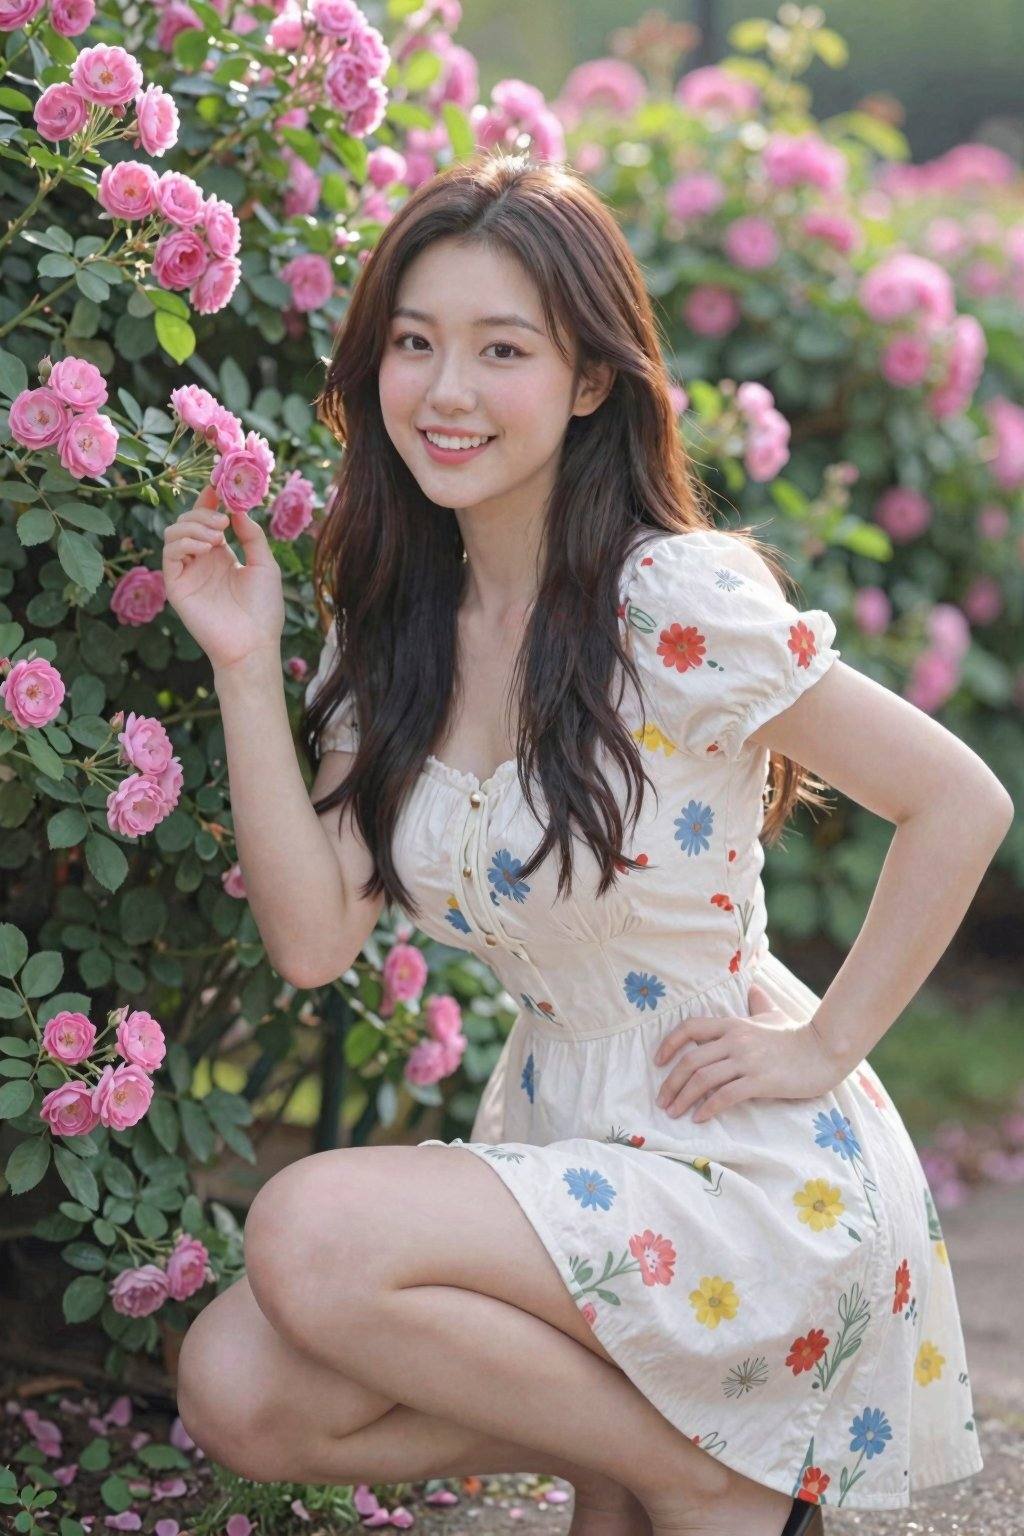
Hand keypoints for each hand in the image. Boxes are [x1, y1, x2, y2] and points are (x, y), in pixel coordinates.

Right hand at [161, 484, 284, 671]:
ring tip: (218, 537)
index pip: (208, 517)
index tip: (218, 482)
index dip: (210, 498)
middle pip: (188, 520)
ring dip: (194, 526)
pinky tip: (205, 548)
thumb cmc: (263, 609)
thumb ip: (252, 535)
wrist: (253, 643)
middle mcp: (202, 560)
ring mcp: (187, 572)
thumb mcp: (265, 564)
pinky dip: (185, 543)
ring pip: (174, 532)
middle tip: (223, 520)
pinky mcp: (176, 585)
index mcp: (222, 554)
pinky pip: (169, 554)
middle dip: (203, 512)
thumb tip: (237, 508)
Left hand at [652, 982, 842, 1122]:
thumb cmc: (796, 1035)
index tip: (658, 1062)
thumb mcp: (772, 1015)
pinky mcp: (759, 1081)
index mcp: (732, 1024)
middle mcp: (735, 1040)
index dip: (669, 1044)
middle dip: (671, 1083)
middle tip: (662, 1101)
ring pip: (703, 1079)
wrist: (824, 1050)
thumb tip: (753, 988)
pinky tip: (699, 1118)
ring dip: (683, 1098)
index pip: (690, 1028)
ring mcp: (747, 1061)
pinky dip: (708, 1108)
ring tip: (674, 1113)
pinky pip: (725, 1096)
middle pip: (691, 1060)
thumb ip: (758, 1003)